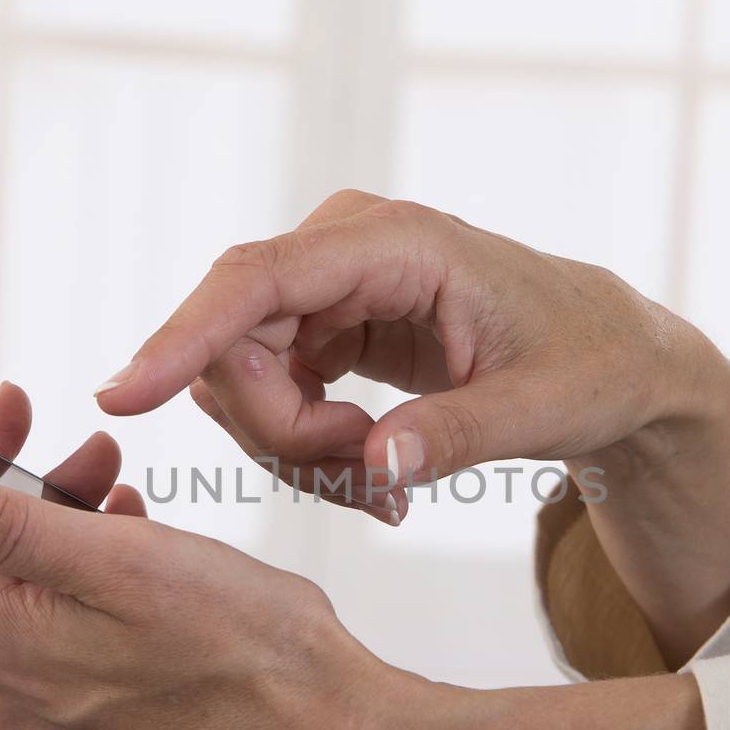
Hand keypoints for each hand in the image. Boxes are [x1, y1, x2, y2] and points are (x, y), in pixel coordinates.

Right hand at [94, 190, 729, 661]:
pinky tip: (378, 479)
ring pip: (245, 381)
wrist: (605, 351)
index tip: (123, 397)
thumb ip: (459, 435)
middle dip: (286, 437)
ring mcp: (325, 288)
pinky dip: (311, 451)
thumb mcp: (543, 409)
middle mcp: (343, 250)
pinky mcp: (323, 325)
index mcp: (396, 243)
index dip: (183, 336)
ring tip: (390, 486)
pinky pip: (272, 395)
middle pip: (237, 348)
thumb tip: (377, 465)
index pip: (257, 280)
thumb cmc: (586, 363)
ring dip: (301, 452)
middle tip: (373, 485)